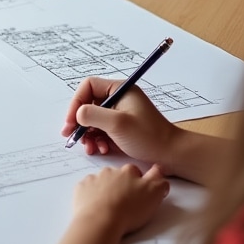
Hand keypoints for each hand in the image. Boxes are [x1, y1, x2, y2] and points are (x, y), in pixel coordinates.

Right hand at [63, 76, 179, 164]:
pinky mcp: (121, 128)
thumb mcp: (117, 123)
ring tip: (91, 147)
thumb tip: (77, 115)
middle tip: (71, 136)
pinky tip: (100, 149)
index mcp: (119, 90)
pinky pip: (101, 130)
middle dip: (79, 121)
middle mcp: (118, 98)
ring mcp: (119, 113)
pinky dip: (97, 140)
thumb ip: (93, 115)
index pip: (88, 87)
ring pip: (92, 119)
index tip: (71, 121)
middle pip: (88, 104)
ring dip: (87, 134)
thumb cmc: (148, 136)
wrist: (172, 155)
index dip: (76, 102)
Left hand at [72, 163, 169, 239]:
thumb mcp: (153, 195)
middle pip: (119, 175)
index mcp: (129, 172)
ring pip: (103, 180)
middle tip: (125, 202)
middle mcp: (111, 171)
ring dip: (106, 189)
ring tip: (109, 206)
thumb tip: (160, 172)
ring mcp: (94, 178)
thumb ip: (159, 182)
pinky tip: (95, 206)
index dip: (140, 181)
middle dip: (122, 185)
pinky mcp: (82, 187)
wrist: (100, 221)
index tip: (140, 193)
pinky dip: (91, 194)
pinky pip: (88, 187)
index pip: (138, 171)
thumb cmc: (129, 210)